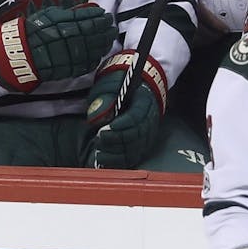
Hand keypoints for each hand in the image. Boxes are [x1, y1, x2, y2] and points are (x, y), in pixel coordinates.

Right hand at [0, 4, 115, 92]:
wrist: (17, 55)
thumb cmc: (31, 32)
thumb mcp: (47, 16)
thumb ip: (68, 13)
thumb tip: (88, 9)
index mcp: (61, 24)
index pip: (87, 19)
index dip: (99, 17)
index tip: (106, 14)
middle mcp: (67, 38)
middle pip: (94, 33)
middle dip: (106, 28)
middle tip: (112, 24)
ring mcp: (69, 54)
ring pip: (94, 48)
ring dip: (105, 41)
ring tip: (110, 36)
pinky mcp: (68, 69)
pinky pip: (88, 62)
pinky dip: (96, 56)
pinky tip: (101, 51)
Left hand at [84, 51, 167, 168]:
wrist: (136, 89)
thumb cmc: (120, 87)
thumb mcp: (111, 87)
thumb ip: (104, 101)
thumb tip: (97, 119)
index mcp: (145, 101)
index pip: (136, 117)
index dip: (119, 126)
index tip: (102, 130)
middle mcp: (150, 120)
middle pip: (136, 135)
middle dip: (115, 139)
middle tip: (99, 138)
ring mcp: (148, 134)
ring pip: (135, 149)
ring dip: (116, 153)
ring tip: (99, 151)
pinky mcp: (142, 145)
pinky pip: (133, 157)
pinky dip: (119, 162)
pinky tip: (104, 160)